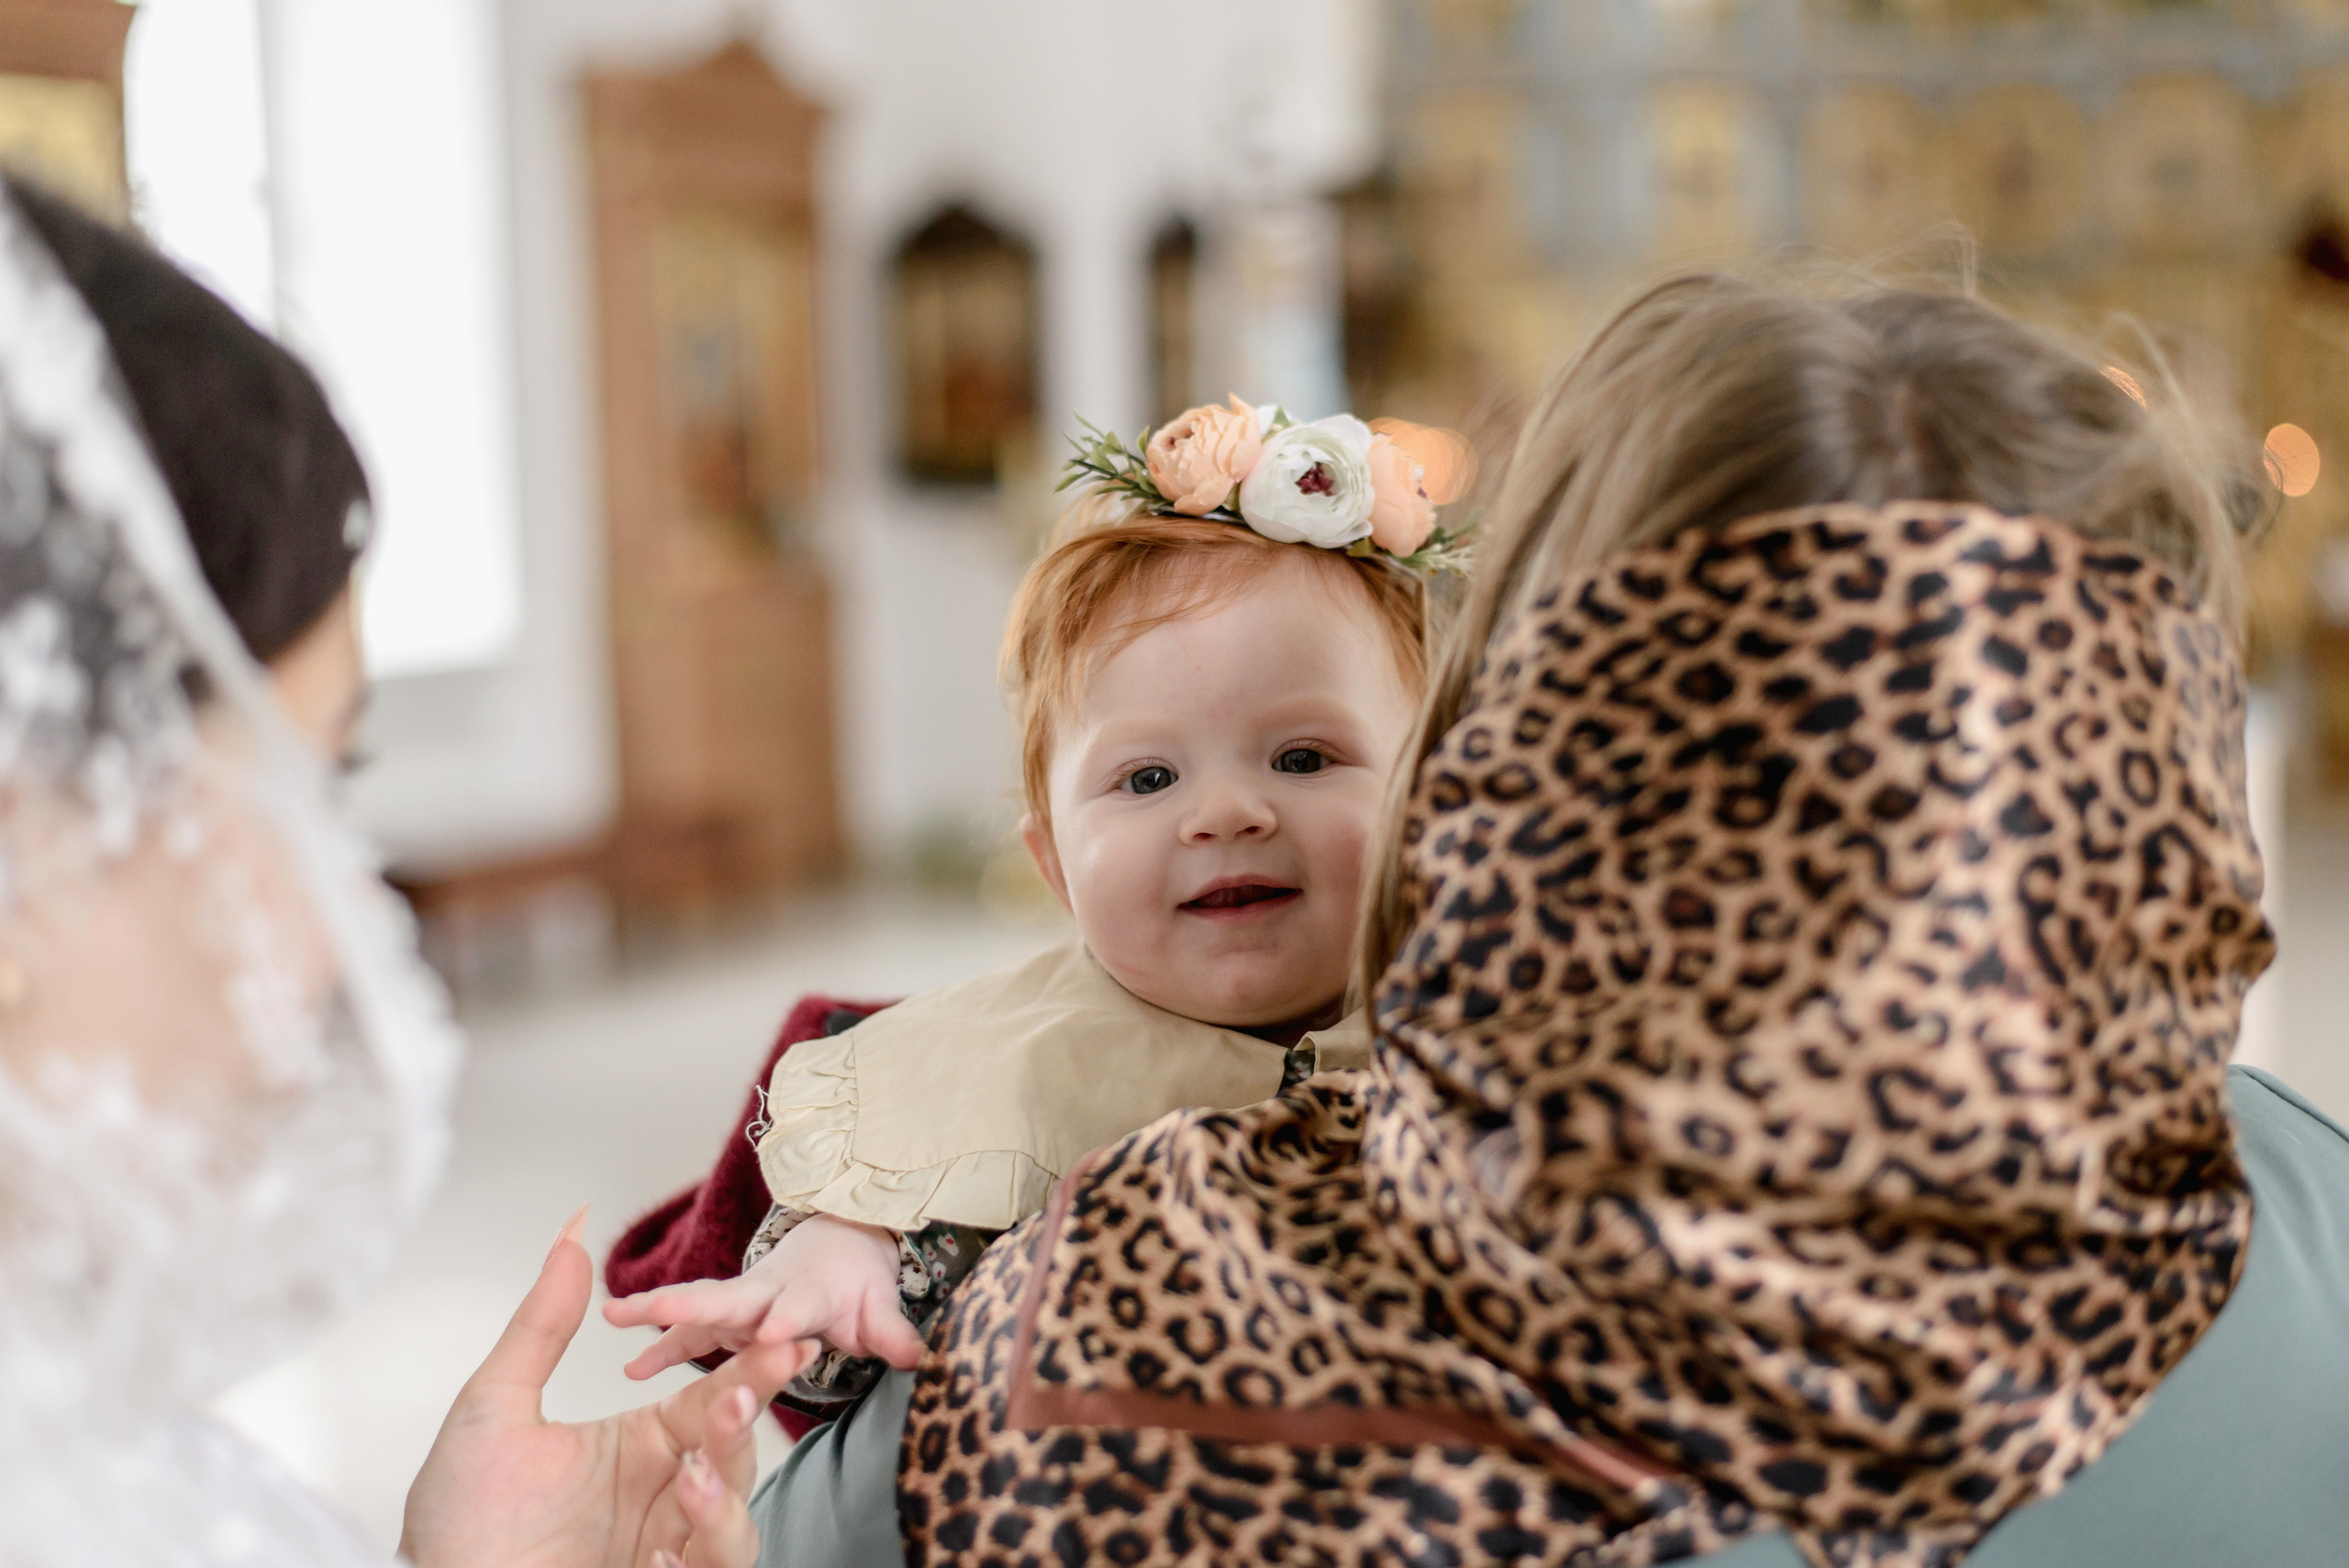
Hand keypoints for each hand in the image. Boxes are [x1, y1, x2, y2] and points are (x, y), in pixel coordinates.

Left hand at [399, 1208, 794, 1567]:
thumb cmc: (457, 1521)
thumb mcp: (494, 1409)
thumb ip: (542, 1326)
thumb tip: (571, 1235)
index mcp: (641, 1445)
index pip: (712, 1395)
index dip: (750, 1367)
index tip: (781, 1336)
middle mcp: (663, 1495)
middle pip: (736, 1452)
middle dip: (746, 1420)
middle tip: (737, 1393)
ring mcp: (665, 1549)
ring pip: (736, 1523)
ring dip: (727, 1499)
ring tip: (694, 1479)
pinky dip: (705, 1557)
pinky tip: (667, 1549)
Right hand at [605, 1212, 924, 1380]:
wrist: (835, 1250)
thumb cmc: (856, 1283)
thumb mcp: (880, 1308)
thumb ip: (893, 1334)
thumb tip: (921, 1357)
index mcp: (807, 1293)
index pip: (795, 1307)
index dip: (784, 1320)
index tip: (770, 1332)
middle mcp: (766, 1293)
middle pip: (729, 1297)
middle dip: (694, 1302)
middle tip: (660, 1305)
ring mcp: (740, 1304)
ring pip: (695, 1306)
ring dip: (656, 1311)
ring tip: (612, 1316)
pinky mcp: (723, 1317)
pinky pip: (686, 1331)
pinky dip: (659, 1345)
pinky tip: (628, 1367)